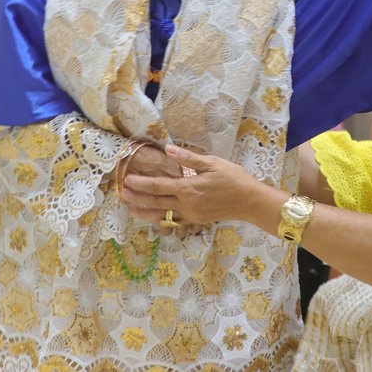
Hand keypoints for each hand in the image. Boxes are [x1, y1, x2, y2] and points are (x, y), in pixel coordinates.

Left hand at [121, 144, 257, 225]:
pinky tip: (155, 218)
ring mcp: (191, 215)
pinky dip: (162, 220)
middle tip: (122, 194)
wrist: (250, 201)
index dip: (141, 183)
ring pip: (162, 216)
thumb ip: (189, 158)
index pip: (158, 186)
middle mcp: (186, 204)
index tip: (127, 180)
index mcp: (188, 188)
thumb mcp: (213, 163)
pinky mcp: (196, 220)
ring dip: (145, 213)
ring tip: (131, 209)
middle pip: (156, 202)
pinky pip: (174, 222)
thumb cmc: (234, 179)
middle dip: (137, 198)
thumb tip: (168, 150)